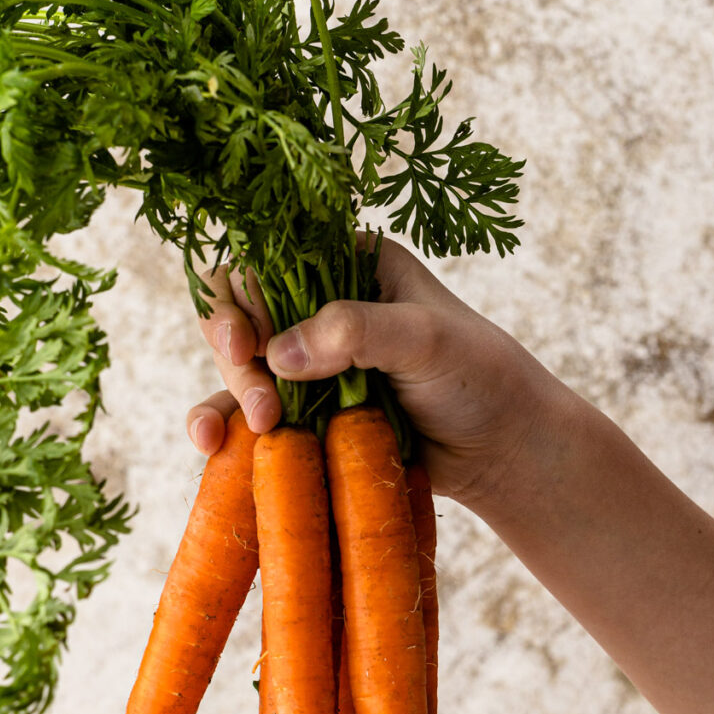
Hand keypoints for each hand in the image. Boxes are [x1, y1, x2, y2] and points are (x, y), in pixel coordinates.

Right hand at [187, 236, 562, 508]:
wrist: (502, 454)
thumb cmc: (480, 380)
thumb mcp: (426, 340)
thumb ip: (356, 333)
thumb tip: (278, 353)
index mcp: (348, 264)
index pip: (266, 259)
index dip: (241, 297)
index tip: (250, 343)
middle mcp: (319, 307)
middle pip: (239, 313)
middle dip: (236, 357)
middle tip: (267, 407)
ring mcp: (309, 364)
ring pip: (236, 368)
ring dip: (229, 397)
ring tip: (257, 431)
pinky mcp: (306, 415)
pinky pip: (247, 417)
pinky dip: (222, 428)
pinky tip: (211, 447)